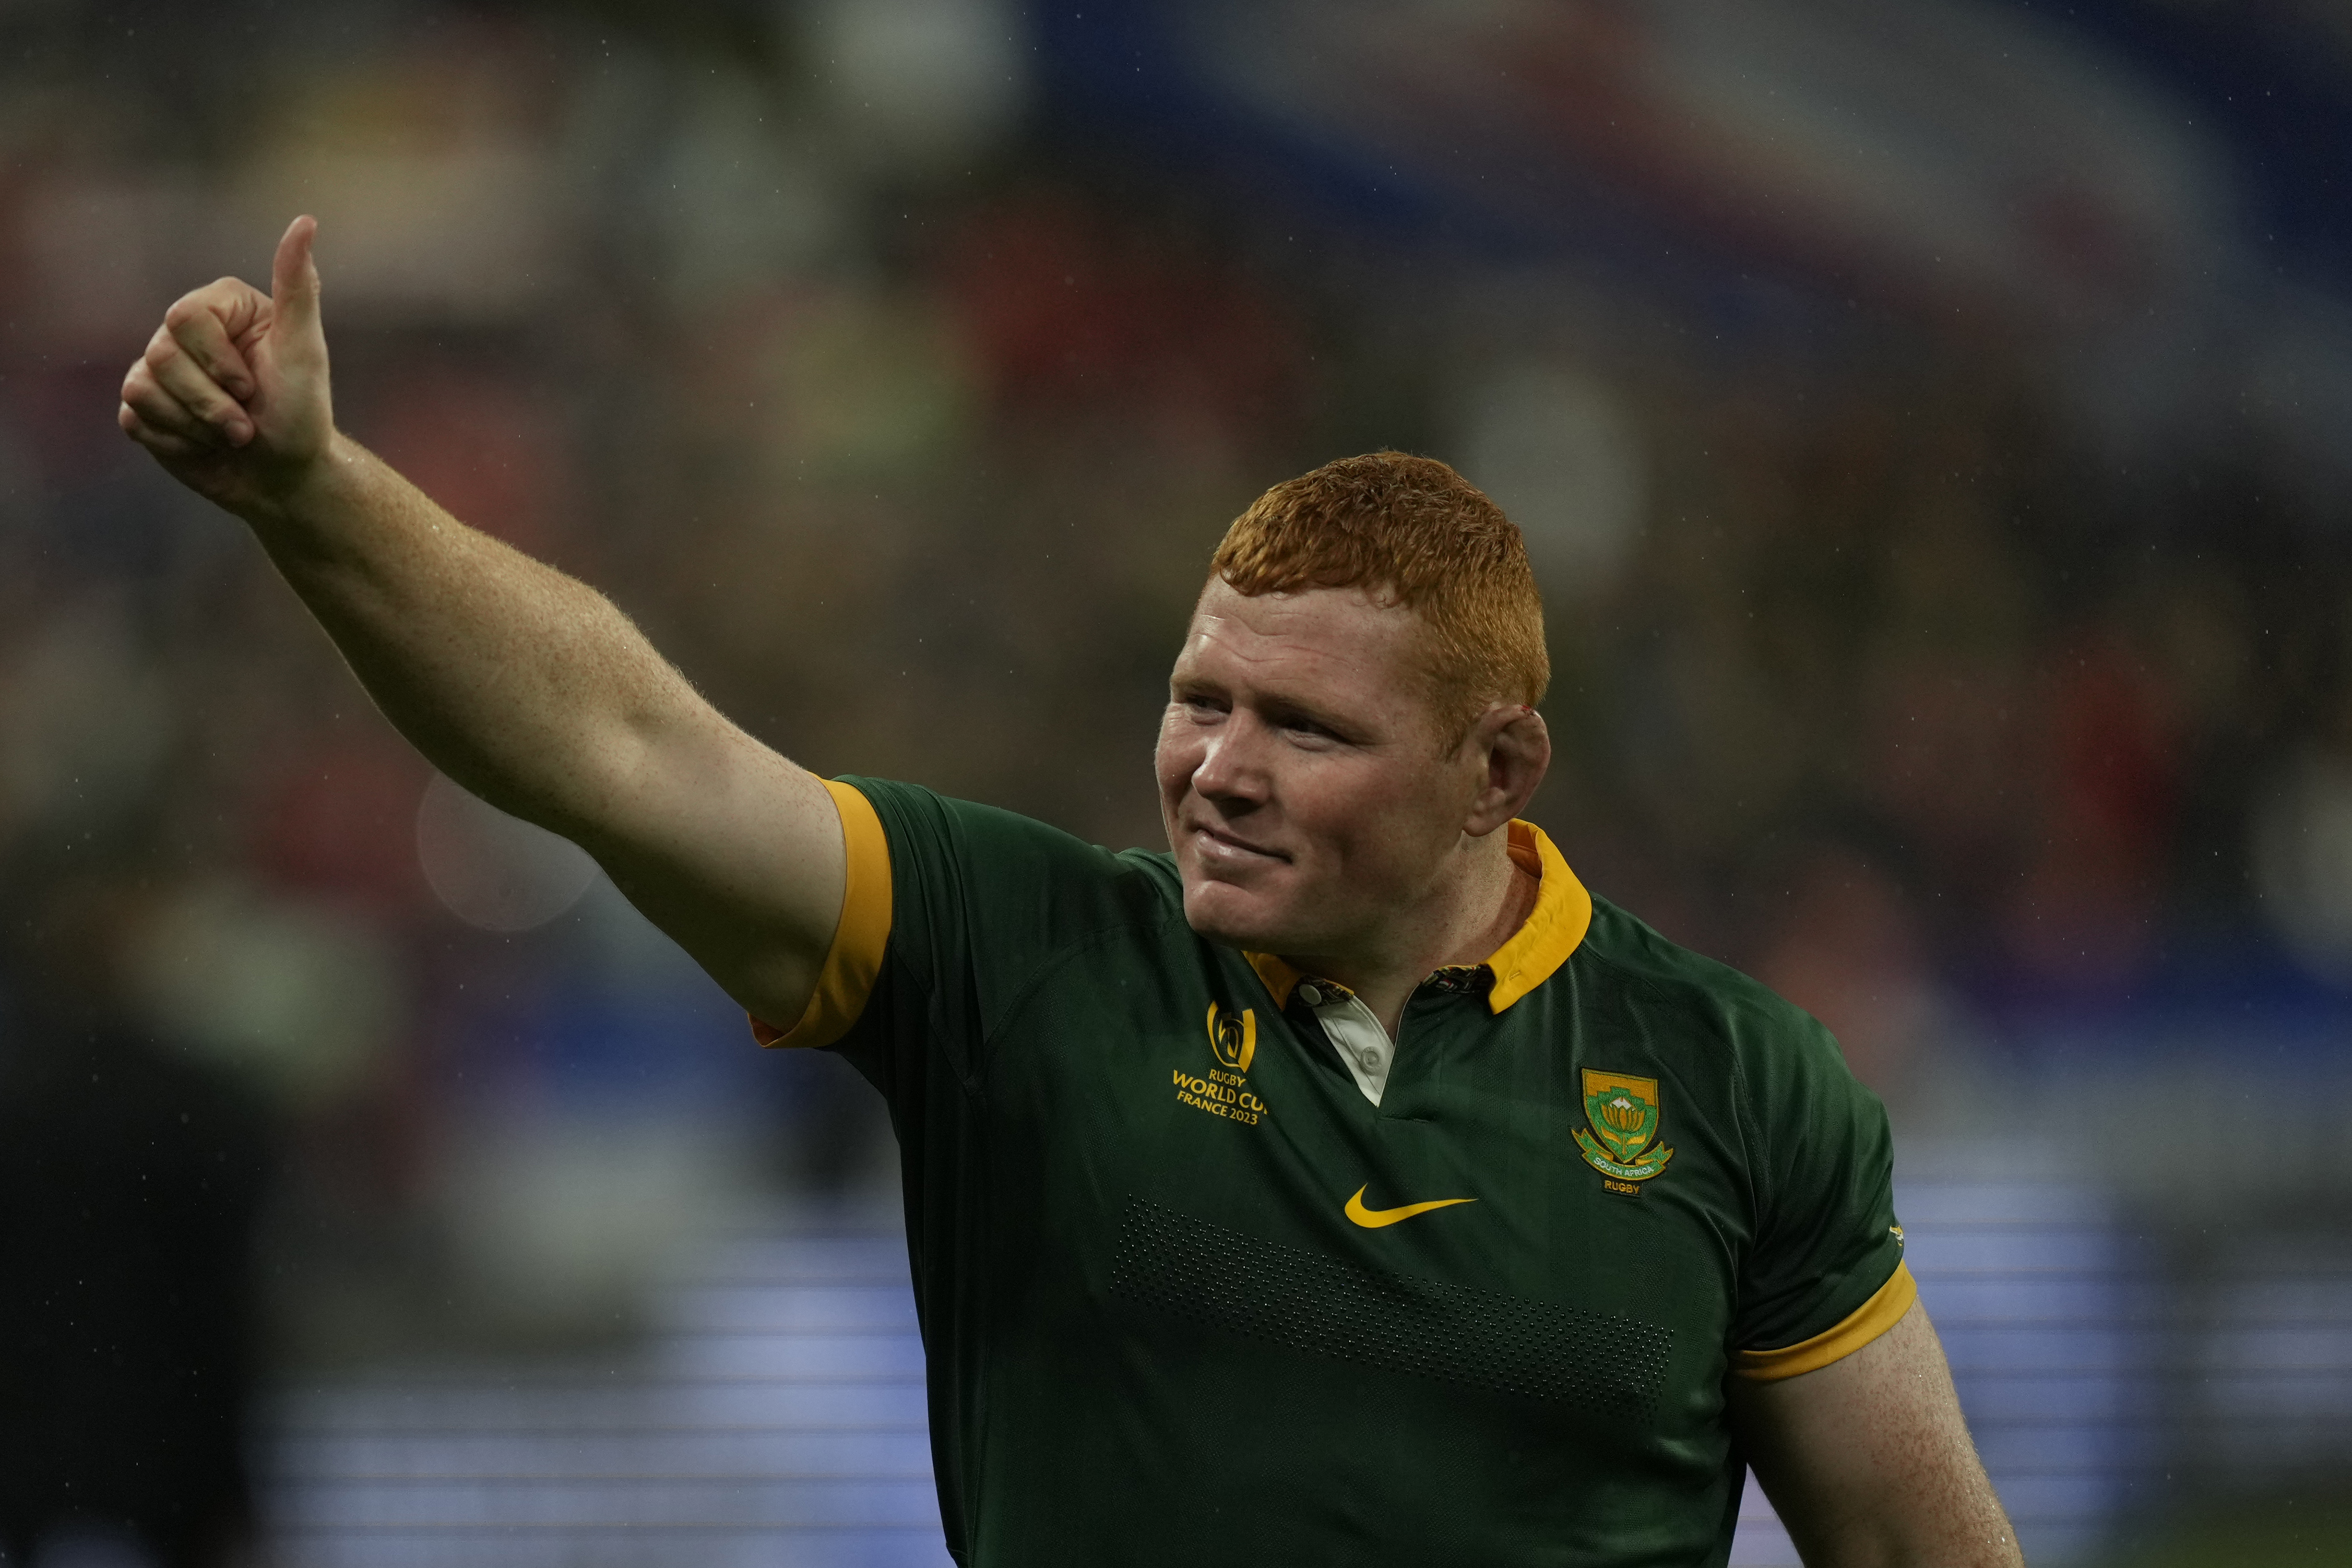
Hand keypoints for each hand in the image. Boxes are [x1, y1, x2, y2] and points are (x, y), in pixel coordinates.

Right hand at [118, 216, 334, 519]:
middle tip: (246, 423)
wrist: (285, 476)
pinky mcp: (144, 407)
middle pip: (161, 354)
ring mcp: (159, 369)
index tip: (254, 386)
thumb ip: (297, 287)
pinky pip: (135, 418)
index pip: (185, 317)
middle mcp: (184, 333)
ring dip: (197, 425)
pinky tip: (204, 446)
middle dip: (211, 401)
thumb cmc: (302, 413)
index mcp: (220, 308)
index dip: (219, 362)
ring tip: (231, 435)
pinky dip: (176, 441)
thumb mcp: (304, 349)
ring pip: (143, 389)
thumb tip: (305, 221)